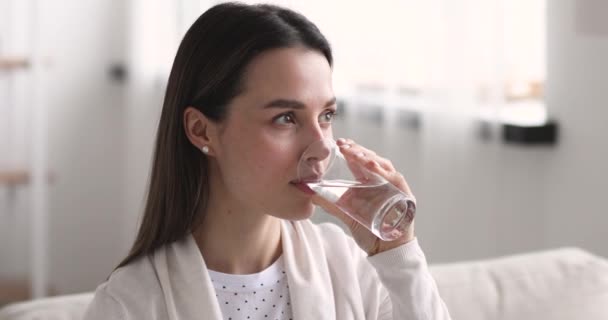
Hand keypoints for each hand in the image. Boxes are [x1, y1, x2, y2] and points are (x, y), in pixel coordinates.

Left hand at [312, 138, 415, 255]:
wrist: (385, 251)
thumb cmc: (369, 232)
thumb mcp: (346, 214)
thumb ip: (330, 203)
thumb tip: (309, 193)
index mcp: (370, 182)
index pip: (361, 161)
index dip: (352, 150)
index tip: (339, 143)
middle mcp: (384, 181)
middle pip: (373, 158)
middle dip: (358, 150)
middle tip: (343, 145)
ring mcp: (395, 187)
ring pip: (384, 165)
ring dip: (368, 157)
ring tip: (354, 153)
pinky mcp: (404, 196)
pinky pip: (395, 179)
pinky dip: (383, 171)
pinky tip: (371, 166)